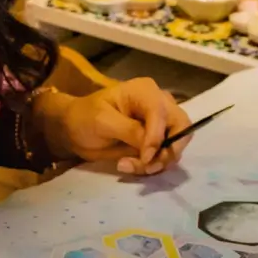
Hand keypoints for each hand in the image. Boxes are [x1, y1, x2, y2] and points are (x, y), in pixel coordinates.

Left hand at [44, 77, 192, 174]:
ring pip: (176, 145)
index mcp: (145, 91)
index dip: (157, 137)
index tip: (145, 158)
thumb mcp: (102, 121)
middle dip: (168, 151)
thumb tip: (151, 146)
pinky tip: (129, 165)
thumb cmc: (85, 117)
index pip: (162, 113)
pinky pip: (166, 155)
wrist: (75, 130)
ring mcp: (161, 123)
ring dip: (158, 162)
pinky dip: (153, 165)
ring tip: (127, 166)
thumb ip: (129, 130)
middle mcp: (159, 104)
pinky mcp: (157, 141)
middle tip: (147, 166)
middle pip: (182, 128)